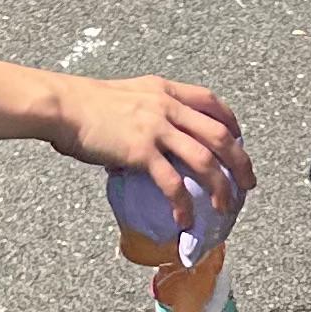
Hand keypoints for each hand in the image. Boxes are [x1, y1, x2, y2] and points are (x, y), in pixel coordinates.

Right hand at [50, 74, 251, 212]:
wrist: (62, 106)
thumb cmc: (83, 104)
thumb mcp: (125, 96)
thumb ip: (145, 112)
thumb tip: (148, 142)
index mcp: (165, 90)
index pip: (211, 102)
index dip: (231, 122)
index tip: (239, 140)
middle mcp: (167, 106)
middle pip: (219, 134)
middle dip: (240, 161)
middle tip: (248, 184)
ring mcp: (157, 128)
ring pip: (205, 159)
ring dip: (221, 187)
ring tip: (226, 208)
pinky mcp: (142, 151)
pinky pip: (172, 183)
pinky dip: (184, 205)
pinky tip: (186, 221)